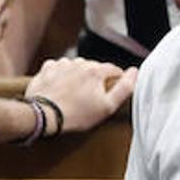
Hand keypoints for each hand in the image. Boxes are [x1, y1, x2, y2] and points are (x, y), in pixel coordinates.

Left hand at [22, 57, 136, 133]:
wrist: (45, 116)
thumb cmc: (76, 114)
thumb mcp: (107, 106)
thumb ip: (125, 88)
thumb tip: (134, 72)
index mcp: (95, 70)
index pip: (113, 69)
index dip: (115, 80)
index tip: (112, 90)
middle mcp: (79, 63)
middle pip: (94, 67)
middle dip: (95, 78)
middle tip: (91, 96)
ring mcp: (61, 65)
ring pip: (76, 66)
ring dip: (77, 75)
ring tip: (74, 93)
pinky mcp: (47, 70)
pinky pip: (58, 67)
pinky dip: (60, 74)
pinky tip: (60, 87)